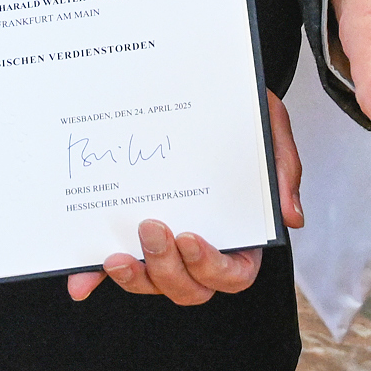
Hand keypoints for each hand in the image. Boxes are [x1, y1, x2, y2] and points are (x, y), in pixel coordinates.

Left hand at [65, 91, 302, 303]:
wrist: (203, 82)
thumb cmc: (239, 110)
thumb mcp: (268, 126)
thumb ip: (282, 169)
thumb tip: (291, 217)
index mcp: (240, 232)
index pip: (234, 273)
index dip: (212, 267)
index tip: (191, 236)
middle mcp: (202, 246)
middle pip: (190, 288)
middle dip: (168, 268)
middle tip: (152, 226)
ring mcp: (165, 244)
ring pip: (153, 283)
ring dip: (135, 278)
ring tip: (115, 254)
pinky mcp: (131, 234)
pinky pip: (115, 266)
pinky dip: (95, 278)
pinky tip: (79, 282)